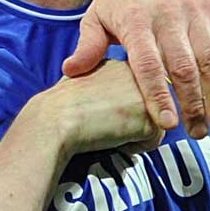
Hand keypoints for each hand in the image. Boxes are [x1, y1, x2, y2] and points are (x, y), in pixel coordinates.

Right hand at [36, 61, 160, 155]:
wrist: (55, 120)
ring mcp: (148, 93)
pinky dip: (134, 147)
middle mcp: (139, 73)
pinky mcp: (150, 115)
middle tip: (102, 120)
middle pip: (148, 107)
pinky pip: (151, 141)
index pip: (135, 93)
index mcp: (121, 63)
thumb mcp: (83, 81)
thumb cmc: (62, 107)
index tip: (98, 111)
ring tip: (106, 127)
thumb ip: (104, 84)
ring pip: (154, 124)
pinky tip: (111, 136)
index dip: (117, 109)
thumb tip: (109, 100)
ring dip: (133, 133)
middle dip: (129, 119)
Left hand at [63, 0, 209, 138]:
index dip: (158, 96)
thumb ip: (87, 46)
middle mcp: (168, 14)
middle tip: (197, 134)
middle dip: (192, 104)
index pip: (148, 65)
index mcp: (135, 21)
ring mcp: (195, 7)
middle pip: (183, 67)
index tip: (167, 125)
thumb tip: (70, 73)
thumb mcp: (94, 17)